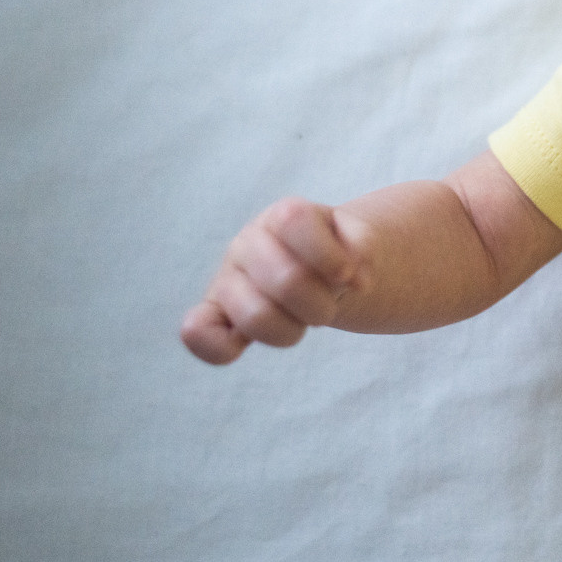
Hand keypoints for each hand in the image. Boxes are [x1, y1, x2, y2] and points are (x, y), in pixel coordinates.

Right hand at [180, 198, 368, 365]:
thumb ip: (363, 246)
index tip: (350, 277)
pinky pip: (199, 333)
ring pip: (254, 315)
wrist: (318, 272)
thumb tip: (353, 276)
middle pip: (286, 280)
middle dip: (321, 305)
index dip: (330, 256)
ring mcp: (228, 278)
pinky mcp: (214, 312)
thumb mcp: (359, 240)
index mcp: (284, 215)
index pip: (295, 221)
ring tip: (302, 324)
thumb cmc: (339, 255)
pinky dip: (218, 347)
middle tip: (330, 307)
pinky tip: (241, 346)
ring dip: (293, 331)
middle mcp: (248, 242)